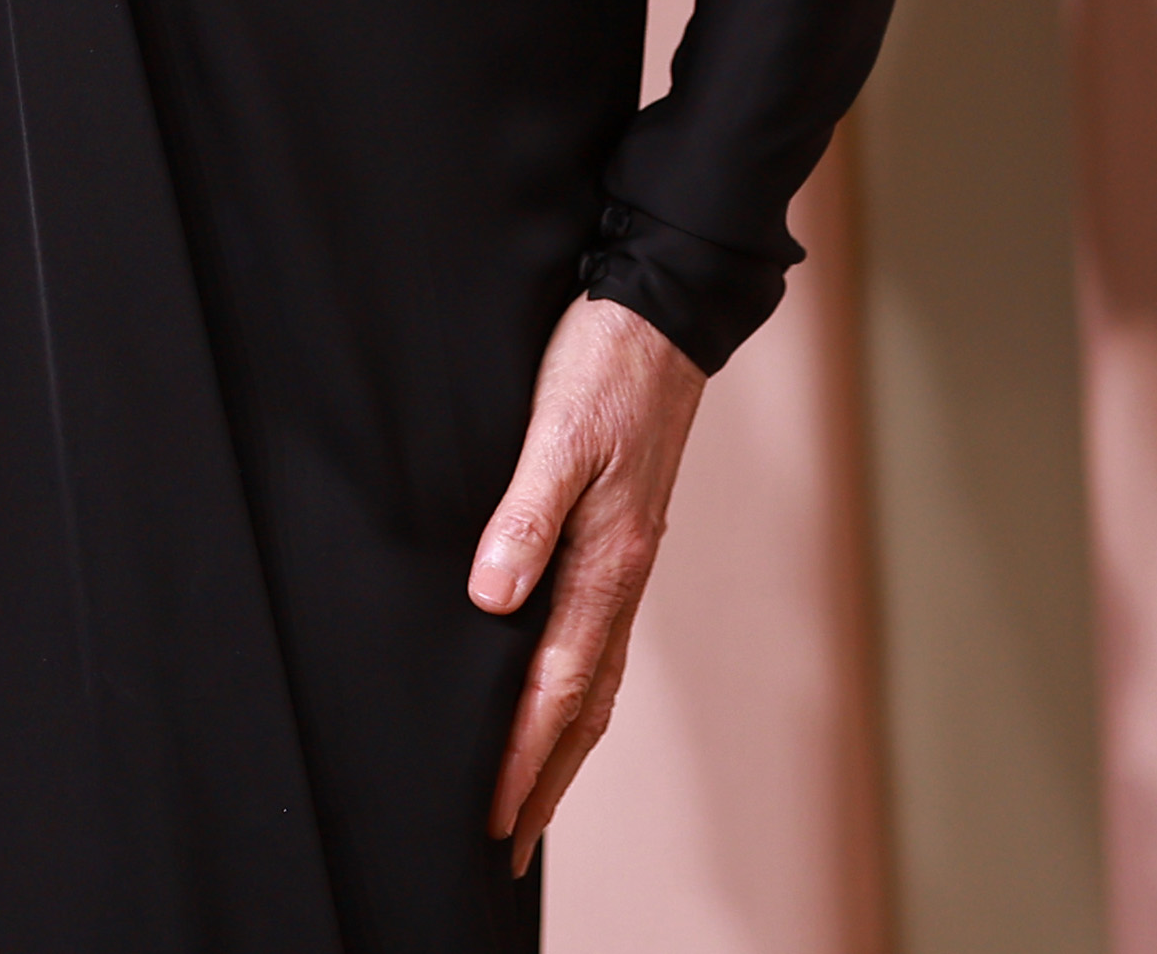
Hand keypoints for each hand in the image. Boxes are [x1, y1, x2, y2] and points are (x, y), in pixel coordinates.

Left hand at [464, 296, 707, 874]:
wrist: (665, 310)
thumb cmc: (607, 362)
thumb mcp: (557, 430)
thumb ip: (524, 515)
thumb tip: (491, 600)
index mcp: (609, 558)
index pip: (557, 684)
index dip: (521, 755)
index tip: (492, 817)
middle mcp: (624, 570)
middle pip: (586, 704)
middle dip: (547, 777)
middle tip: (511, 845)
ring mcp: (629, 556)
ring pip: (598, 676)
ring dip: (565, 743)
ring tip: (533, 794)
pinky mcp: (625, 533)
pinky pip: (601, 637)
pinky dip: (579, 688)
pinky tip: (559, 693)